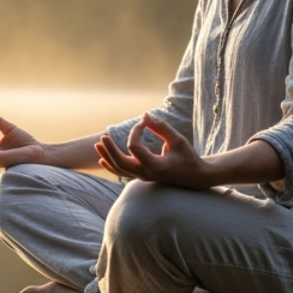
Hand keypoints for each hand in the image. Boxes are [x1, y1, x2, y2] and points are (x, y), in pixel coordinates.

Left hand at [95, 114, 212, 188]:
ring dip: (108, 156)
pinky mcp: (142, 176)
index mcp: (156, 166)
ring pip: (119, 169)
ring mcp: (143, 176)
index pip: (135, 147)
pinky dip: (112, 166)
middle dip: (110, 149)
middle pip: (121, 163)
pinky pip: (123, 173)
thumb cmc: (188, 157)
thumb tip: (144, 115)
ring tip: (97, 144)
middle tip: (103, 135)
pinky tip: (102, 158)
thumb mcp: (178, 140)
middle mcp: (147, 173)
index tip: (144, 122)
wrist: (195, 176)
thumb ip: (161, 127)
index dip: (136, 131)